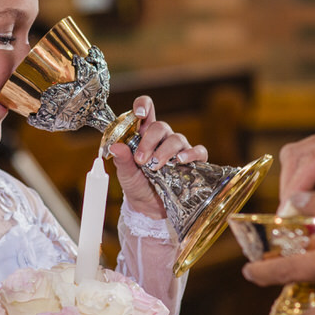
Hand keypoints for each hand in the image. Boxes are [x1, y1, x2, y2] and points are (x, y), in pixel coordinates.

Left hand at [107, 95, 208, 218]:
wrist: (149, 208)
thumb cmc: (137, 185)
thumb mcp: (125, 174)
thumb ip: (121, 160)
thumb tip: (115, 147)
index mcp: (144, 135)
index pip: (146, 110)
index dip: (143, 106)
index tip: (139, 114)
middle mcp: (163, 139)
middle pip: (161, 126)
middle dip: (150, 141)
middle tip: (141, 160)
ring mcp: (179, 149)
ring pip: (177, 138)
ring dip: (165, 151)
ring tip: (156, 166)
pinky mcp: (193, 162)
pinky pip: (198, 151)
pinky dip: (191, 154)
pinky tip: (181, 161)